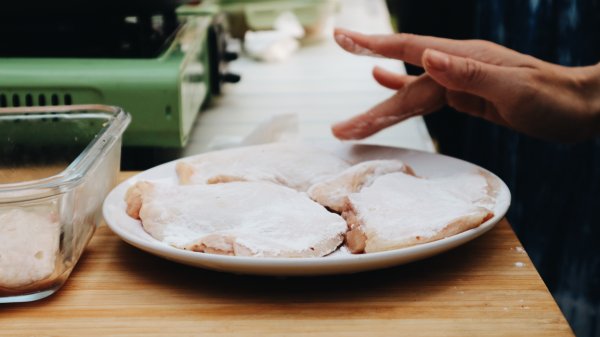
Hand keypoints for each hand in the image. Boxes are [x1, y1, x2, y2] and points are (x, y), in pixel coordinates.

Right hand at [331, 28, 599, 141]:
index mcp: (462, 60)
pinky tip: (382, 85)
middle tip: (338, 131)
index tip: (341, 38)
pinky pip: (424, 96)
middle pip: (403, 88)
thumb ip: (468, 74)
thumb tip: (426, 57)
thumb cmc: (553, 99)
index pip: (409, 50)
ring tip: (349, 127)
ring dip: (380, 111)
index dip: (372, 46)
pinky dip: (400, 92)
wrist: (579, 108)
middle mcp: (454, 66)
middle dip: (371, 111)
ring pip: (410, 97)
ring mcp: (458, 81)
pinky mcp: (464, 96)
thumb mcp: (514, 89)